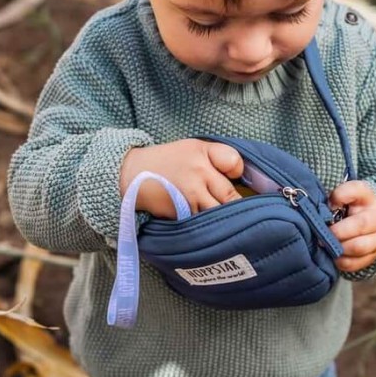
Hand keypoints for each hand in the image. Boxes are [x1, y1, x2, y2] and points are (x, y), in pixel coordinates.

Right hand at [120, 139, 244, 217]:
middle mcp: (198, 174)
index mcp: (202, 154)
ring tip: (229, 223)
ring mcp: (189, 196)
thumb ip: (218, 157)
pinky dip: (209, 228)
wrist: (131, 174)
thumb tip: (243, 177)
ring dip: (225, 220)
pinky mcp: (180, 213)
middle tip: (244, 213)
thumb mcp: (193, 148)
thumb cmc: (167, 160)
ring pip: (219, 214)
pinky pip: (203, 224)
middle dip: (238, 207)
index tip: (237, 180)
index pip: (234, 164)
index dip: (239, 174)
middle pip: (231, 197)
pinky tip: (211, 228)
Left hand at [328, 181, 375, 271]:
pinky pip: (354, 263)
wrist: (371, 223)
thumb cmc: (350, 207)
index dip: (340, 196)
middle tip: (321, 234)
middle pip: (360, 225)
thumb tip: (328, 209)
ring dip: (338, 247)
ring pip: (358, 247)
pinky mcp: (372, 257)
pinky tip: (332, 255)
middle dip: (337, 231)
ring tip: (325, 245)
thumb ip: (336, 196)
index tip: (330, 204)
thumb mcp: (344, 195)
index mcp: (368, 197)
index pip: (357, 190)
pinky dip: (339, 261)